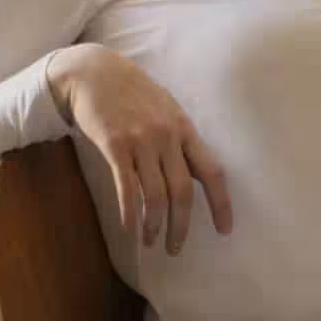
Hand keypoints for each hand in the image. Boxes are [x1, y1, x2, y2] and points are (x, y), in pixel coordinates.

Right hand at [47, 43, 233, 253]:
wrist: (95, 72)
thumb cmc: (134, 93)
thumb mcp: (167, 109)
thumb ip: (181, 138)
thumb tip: (196, 170)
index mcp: (186, 130)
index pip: (213, 172)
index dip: (222, 203)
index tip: (225, 230)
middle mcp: (168, 137)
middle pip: (183, 192)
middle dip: (181, 226)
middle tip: (175, 249)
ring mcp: (142, 141)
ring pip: (155, 195)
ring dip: (154, 225)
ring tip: (151, 242)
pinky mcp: (115, 146)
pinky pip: (127, 188)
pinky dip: (130, 214)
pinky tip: (130, 229)